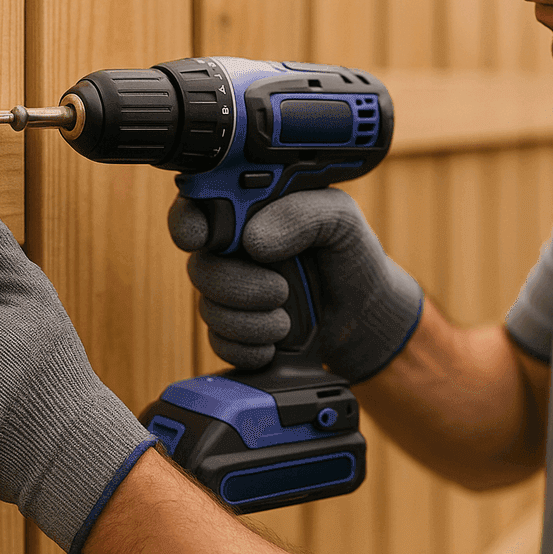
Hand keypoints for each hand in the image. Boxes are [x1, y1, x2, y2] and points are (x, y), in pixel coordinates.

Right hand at [168, 188, 422, 382]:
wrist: (364, 314)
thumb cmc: (350, 255)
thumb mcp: (339, 218)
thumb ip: (302, 214)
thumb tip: (254, 239)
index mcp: (250, 211)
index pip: (198, 206)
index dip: (188, 221)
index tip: (200, 238)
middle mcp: (232, 250)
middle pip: (200, 266)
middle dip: (237, 284)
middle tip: (280, 290)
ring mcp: (231, 291)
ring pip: (208, 307)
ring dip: (250, 320)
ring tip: (287, 320)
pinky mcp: (235, 330)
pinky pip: (219, 342)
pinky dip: (249, 347)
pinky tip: (276, 342)